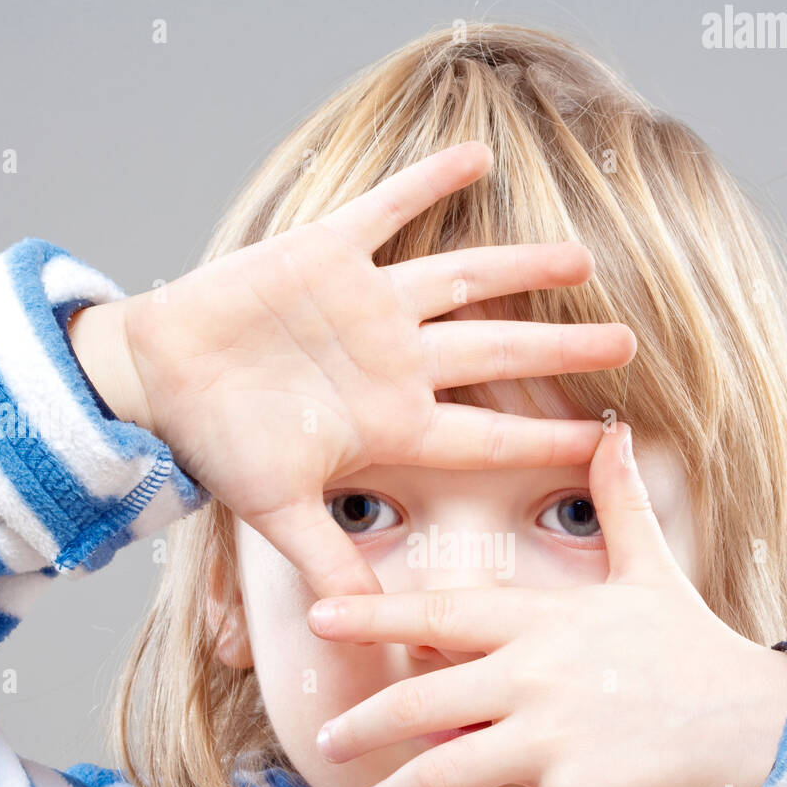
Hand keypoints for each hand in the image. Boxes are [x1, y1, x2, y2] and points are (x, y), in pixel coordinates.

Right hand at [67, 140, 635, 597]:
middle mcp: (396, 362)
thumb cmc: (220, 445)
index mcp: (392, 422)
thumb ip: (329, 563)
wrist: (159, 381)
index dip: (545, 437)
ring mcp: (367, 306)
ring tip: (582, 258)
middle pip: (498, 350)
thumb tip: (362, 633)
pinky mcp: (326, 255)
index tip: (602, 439)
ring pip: (463, 278)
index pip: (487, 433)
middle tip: (627, 342)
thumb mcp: (278, 513)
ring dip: (521, 266)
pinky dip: (428, 181)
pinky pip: (387, 209)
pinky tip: (478, 154)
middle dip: (561, 346)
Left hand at [305, 424, 786, 786]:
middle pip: (420, 704)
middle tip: (327, 740)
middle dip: (364, 726)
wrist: (762, 724)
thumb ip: (619, 505)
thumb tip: (614, 432)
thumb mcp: (652, 571)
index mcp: (542, 619)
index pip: (440, 614)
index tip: (320, 616)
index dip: (374, 614)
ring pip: (446, 773)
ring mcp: (552, 737)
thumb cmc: (696, 648)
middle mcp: (534, 674)